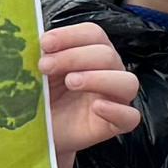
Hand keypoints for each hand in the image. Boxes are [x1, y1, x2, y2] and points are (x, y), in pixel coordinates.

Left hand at [42, 23, 139, 167]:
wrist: (37, 132)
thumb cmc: (39, 97)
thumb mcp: (36, 72)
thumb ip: (42, 56)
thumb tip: (40, 42)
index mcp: (91, 53)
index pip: (93, 34)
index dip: (70, 35)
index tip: (45, 43)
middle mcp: (108, 72)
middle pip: (107, 54)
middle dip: (74, 56)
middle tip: (46, 66)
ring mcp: (114, 99)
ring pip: (127, 82)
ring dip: (99, 78)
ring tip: (70, 82)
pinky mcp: (115, 125)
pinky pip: (130, 117)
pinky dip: (117, 110)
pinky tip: (96, 107)